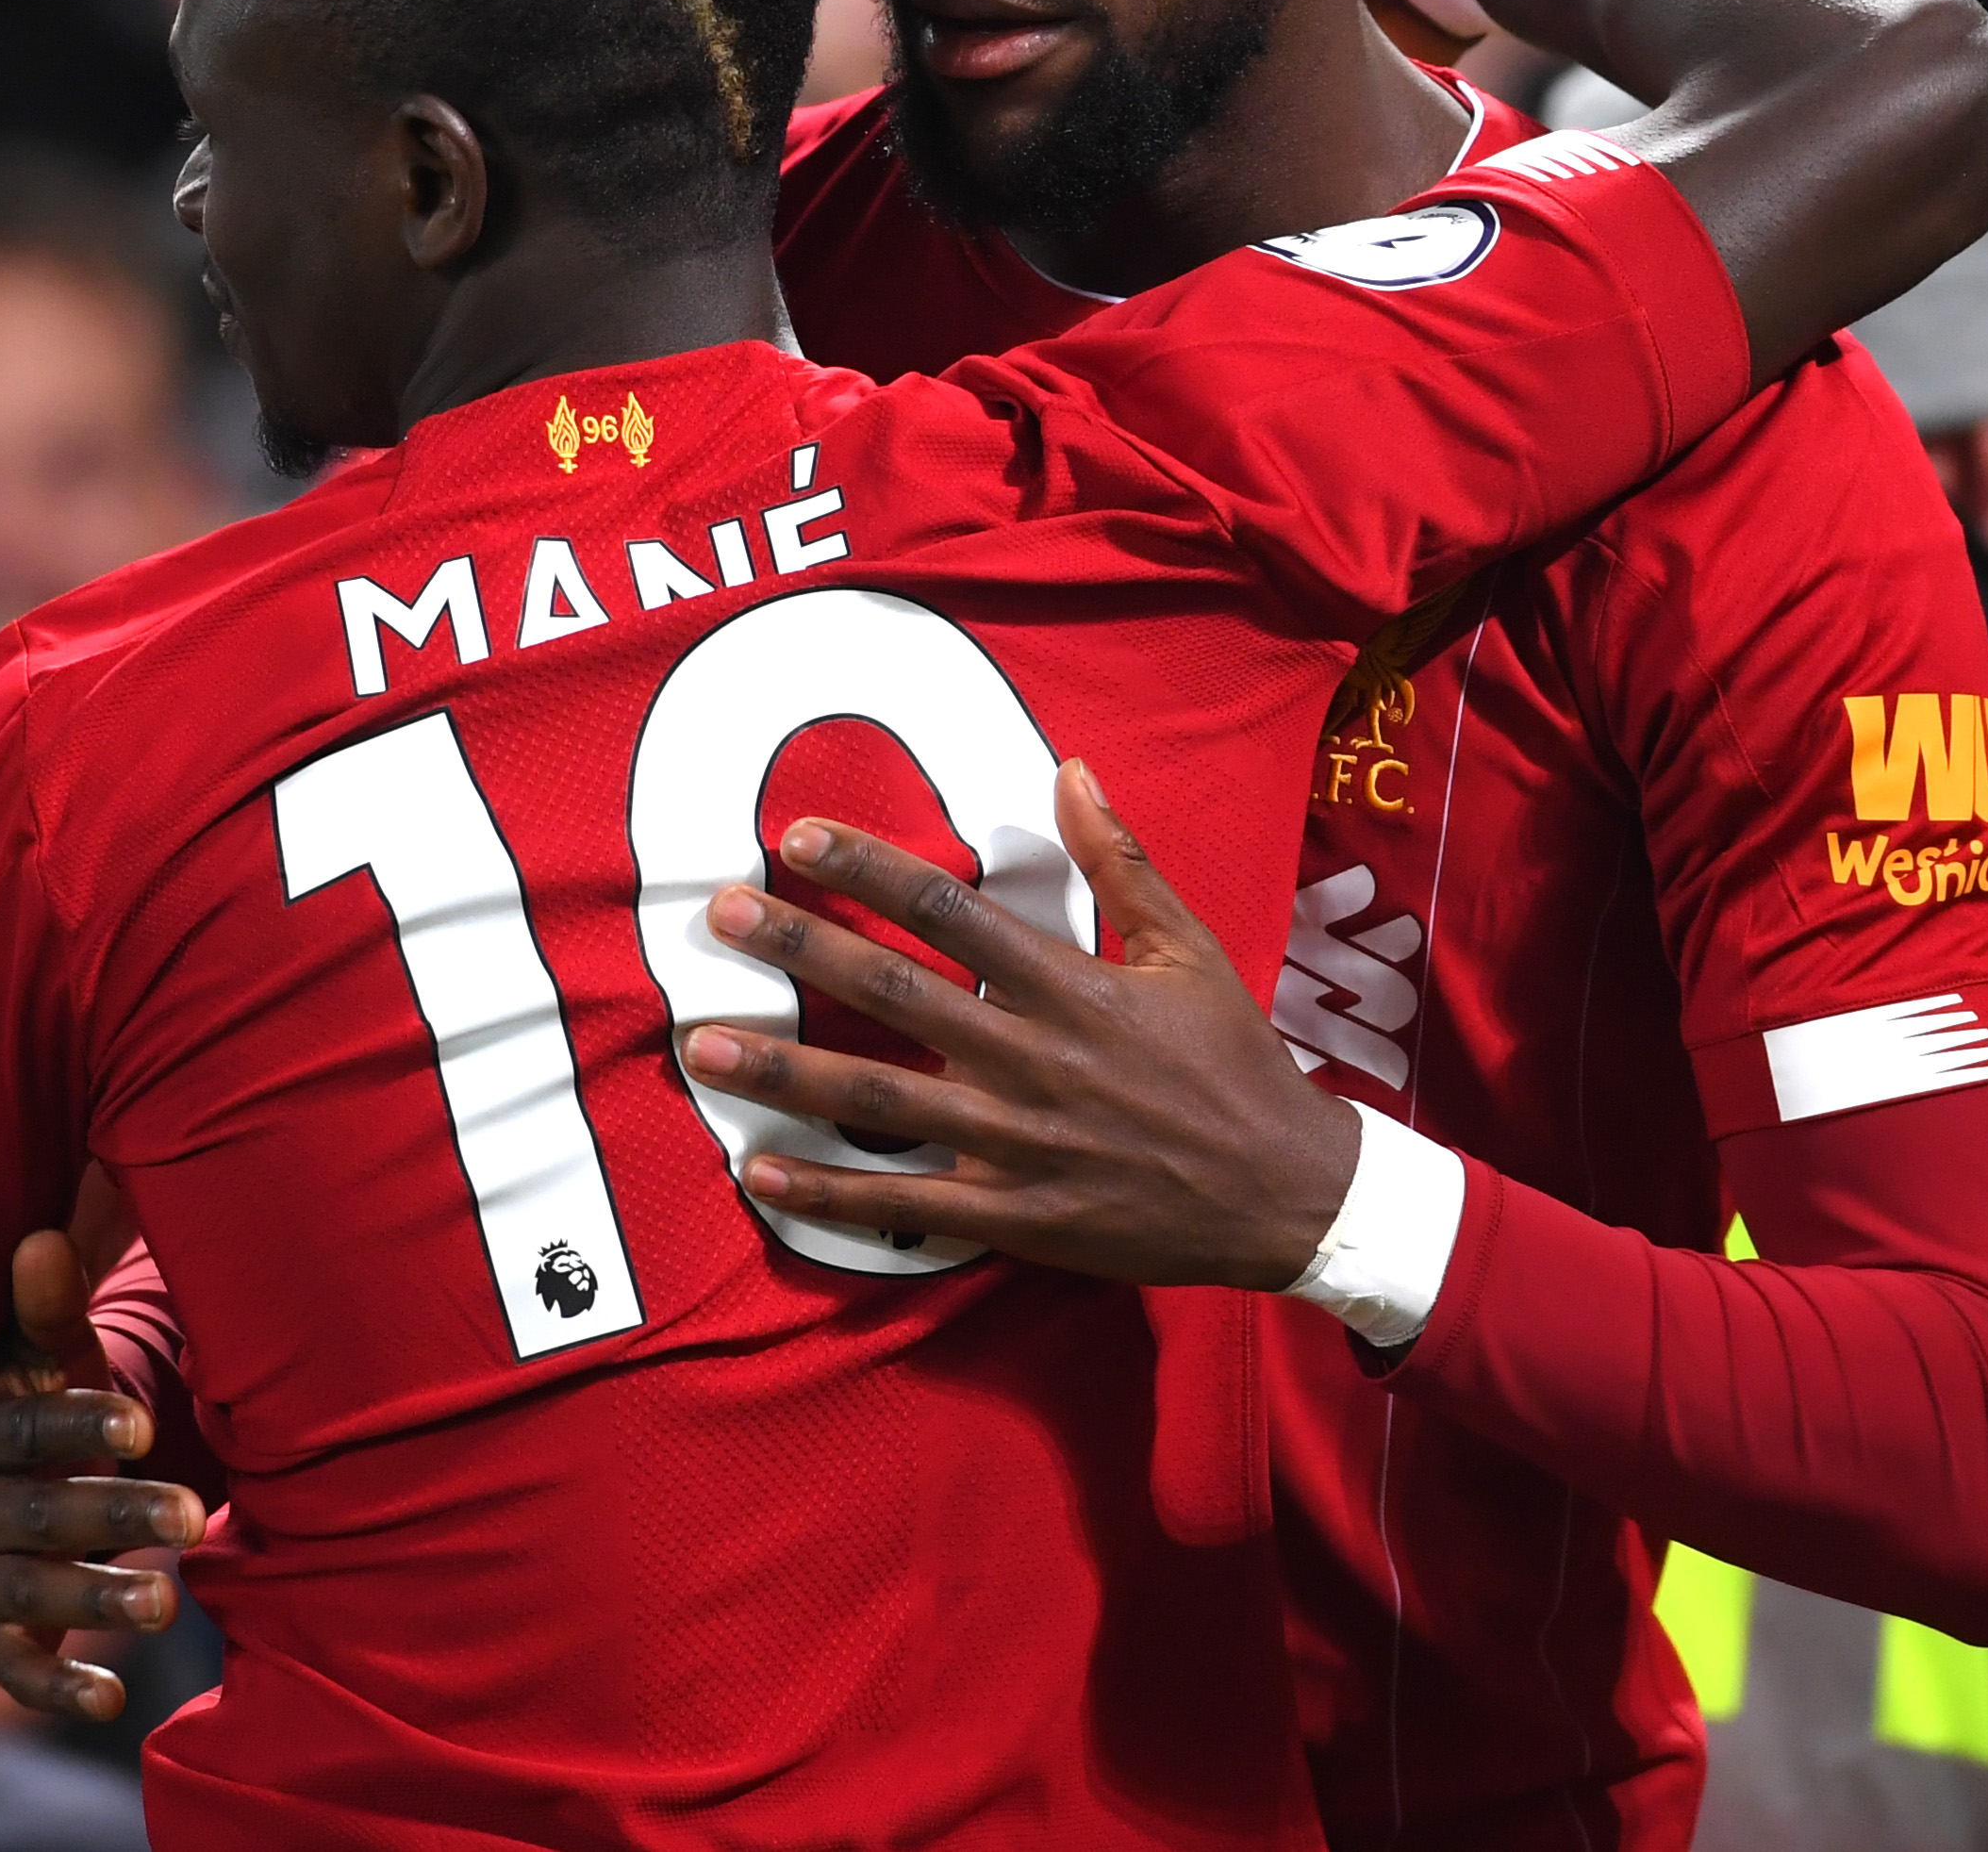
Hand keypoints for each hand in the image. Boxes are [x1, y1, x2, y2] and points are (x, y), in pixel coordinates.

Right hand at [0, 1230, 203, 1721]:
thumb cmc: (34, 1403)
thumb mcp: (40, 1355)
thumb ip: (47, 1309)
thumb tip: (40, 1238)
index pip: (29, 1429)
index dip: (84, 1428)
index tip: (144, 1427)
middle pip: (43, 1516)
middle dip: (117, 1517)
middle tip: (192, 1517)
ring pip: (33, 1593)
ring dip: (97, 1600)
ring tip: (167, 1607)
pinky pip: (13, 1667)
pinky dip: (55, 1688)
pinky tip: (109, 1701)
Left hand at [677, 761, 1361, 1288]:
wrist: (1286, 1195)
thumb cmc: (1234, 1063)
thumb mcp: (1190, 949)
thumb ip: (1121, 863)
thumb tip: (1070, 769)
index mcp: (1072, 986)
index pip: (950, 911)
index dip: (868, 869)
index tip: (796, 839)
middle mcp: (1032, 1059)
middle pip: (894, 993)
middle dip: (800, 951)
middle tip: (720, 917)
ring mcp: (1016, 1145)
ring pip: (877, 1101)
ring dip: (784, 1073)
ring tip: (701, 1047)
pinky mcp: (1013, 1217)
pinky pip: (902, 1206)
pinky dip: (826, 1193)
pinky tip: (758, 1172)